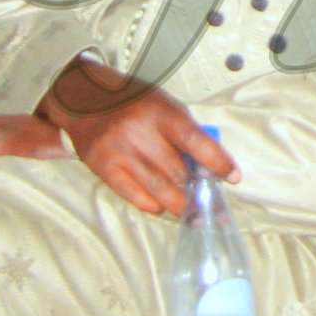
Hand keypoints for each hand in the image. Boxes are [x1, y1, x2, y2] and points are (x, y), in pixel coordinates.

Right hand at [37, 56, 231, 213]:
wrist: (83, 100)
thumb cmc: (131, 103)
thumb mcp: (162, 104)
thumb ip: (185, 131)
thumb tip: (209, 167)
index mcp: (159, 110)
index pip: (195, 141)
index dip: (218, 162)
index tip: (232, 177)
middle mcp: (138, 131)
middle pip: (178, 172)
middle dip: (200, 192)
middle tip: (214, 207)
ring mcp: (119, 151)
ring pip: (160, 190)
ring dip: (181, 207)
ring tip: (194, 214)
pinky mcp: (104, 168)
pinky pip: (136, 197)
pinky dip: (154, 205)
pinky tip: (163, 205)